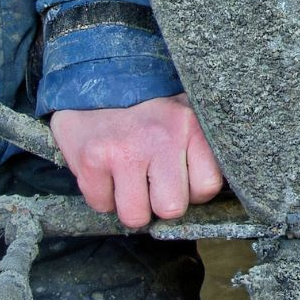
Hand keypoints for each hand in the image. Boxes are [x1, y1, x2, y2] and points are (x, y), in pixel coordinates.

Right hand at [53, 94, 224, 228]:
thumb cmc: (145, 110)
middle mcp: (159, 137)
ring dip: (130, 205)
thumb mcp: (182, 115)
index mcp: (188, 125)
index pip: (208, 186)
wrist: (92, 82)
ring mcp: (123, 150)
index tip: (181, 181)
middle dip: (160, 204)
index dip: (192, 193)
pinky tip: (106, 171)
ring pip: (135, 216)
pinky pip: (102, 206)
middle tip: (151, 182)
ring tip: (128, 177)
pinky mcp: (92, 160)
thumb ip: (199, 148)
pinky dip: (102, 196)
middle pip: (172, 208)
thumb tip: (208, 192)